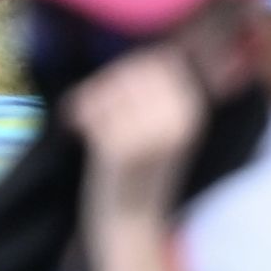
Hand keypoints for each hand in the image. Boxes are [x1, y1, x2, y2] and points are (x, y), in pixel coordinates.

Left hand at [65, 39, 214, 199]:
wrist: (133, 221)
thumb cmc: (143, 167)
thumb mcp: (164, 126)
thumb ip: (156, 91)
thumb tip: (148, 49)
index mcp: (192, 110)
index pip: (159, 60)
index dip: (130, 69)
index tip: (116, 91)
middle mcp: (179, 119)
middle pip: (133, 68)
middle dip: (108, 83)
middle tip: (95, 108)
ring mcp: (151, 133)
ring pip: (110, 85)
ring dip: (92, 98)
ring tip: (88, 121)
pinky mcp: (120, 146)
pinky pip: (91, 108)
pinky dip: (78, 115)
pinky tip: (79, 132)